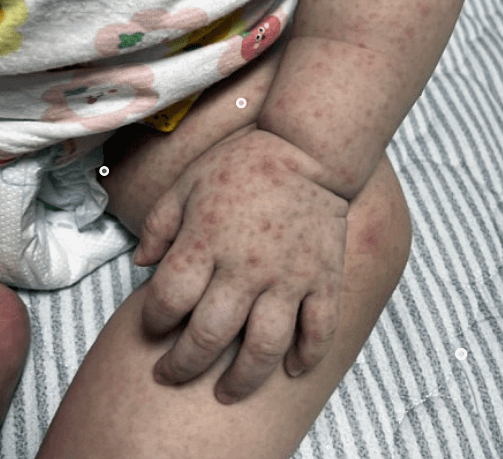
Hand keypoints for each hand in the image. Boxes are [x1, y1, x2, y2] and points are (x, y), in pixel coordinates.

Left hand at [133, 127, 348, 404]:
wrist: (308, 147)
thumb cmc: (243, 163)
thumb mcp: (188, 182)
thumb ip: (160, 224)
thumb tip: (140, 264)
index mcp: (207, 240)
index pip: (168, 301)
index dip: (152, 321)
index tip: (153, 326)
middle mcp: (246, 266)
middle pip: (208, 336)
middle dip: (183, 365)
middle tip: (172, 374)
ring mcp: (289, 275)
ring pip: (263, 347)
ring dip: (242, 380)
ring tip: (226, 393)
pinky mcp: (324, 277)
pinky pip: (319, 329)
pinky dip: (306, 357)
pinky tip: (290, 369)